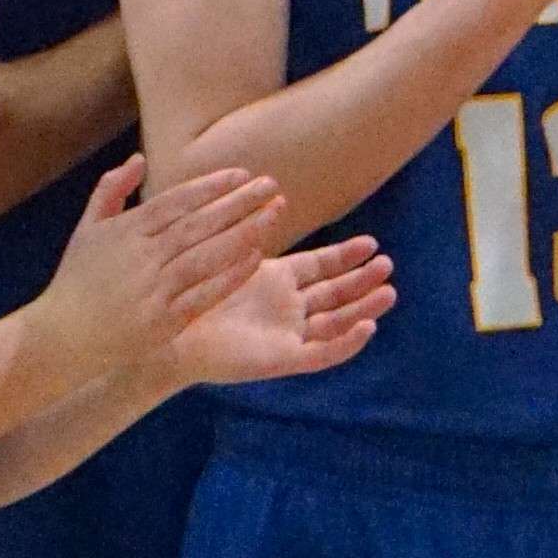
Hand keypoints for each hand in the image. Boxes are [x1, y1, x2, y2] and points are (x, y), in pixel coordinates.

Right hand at [33, 156, 291, 384]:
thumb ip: (111, 189)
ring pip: (207, 255)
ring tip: (274, 214)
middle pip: (199, 224)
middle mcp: (141, 257)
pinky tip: (258, 257)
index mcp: (125, 232)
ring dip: (245, 232)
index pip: (176, 202)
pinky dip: (231, 275)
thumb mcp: (87, 228)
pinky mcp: (163, 321)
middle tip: (271, 185)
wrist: (61, 337)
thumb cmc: (76, 280)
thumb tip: (139, 158)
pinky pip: (205, 294)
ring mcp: (153, 290)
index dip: (211, 186)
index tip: (243, 174)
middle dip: (239, 202)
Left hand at [171, 238, 397, 387]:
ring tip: (389, 292)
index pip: (319, 267)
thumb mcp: (222, 255)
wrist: (167, 337)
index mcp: (273, 282)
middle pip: (335, 294)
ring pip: (336, 322)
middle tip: (388, 265)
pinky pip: (321, 354)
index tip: (370, 242)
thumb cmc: (186, 295)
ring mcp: (285, 335)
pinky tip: (366, 327)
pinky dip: (345, 343)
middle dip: (362, 280)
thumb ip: (247, 230)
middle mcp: (284, 308)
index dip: (345, 255)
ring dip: (364, 308)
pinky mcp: (281, 360)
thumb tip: (272, 197)